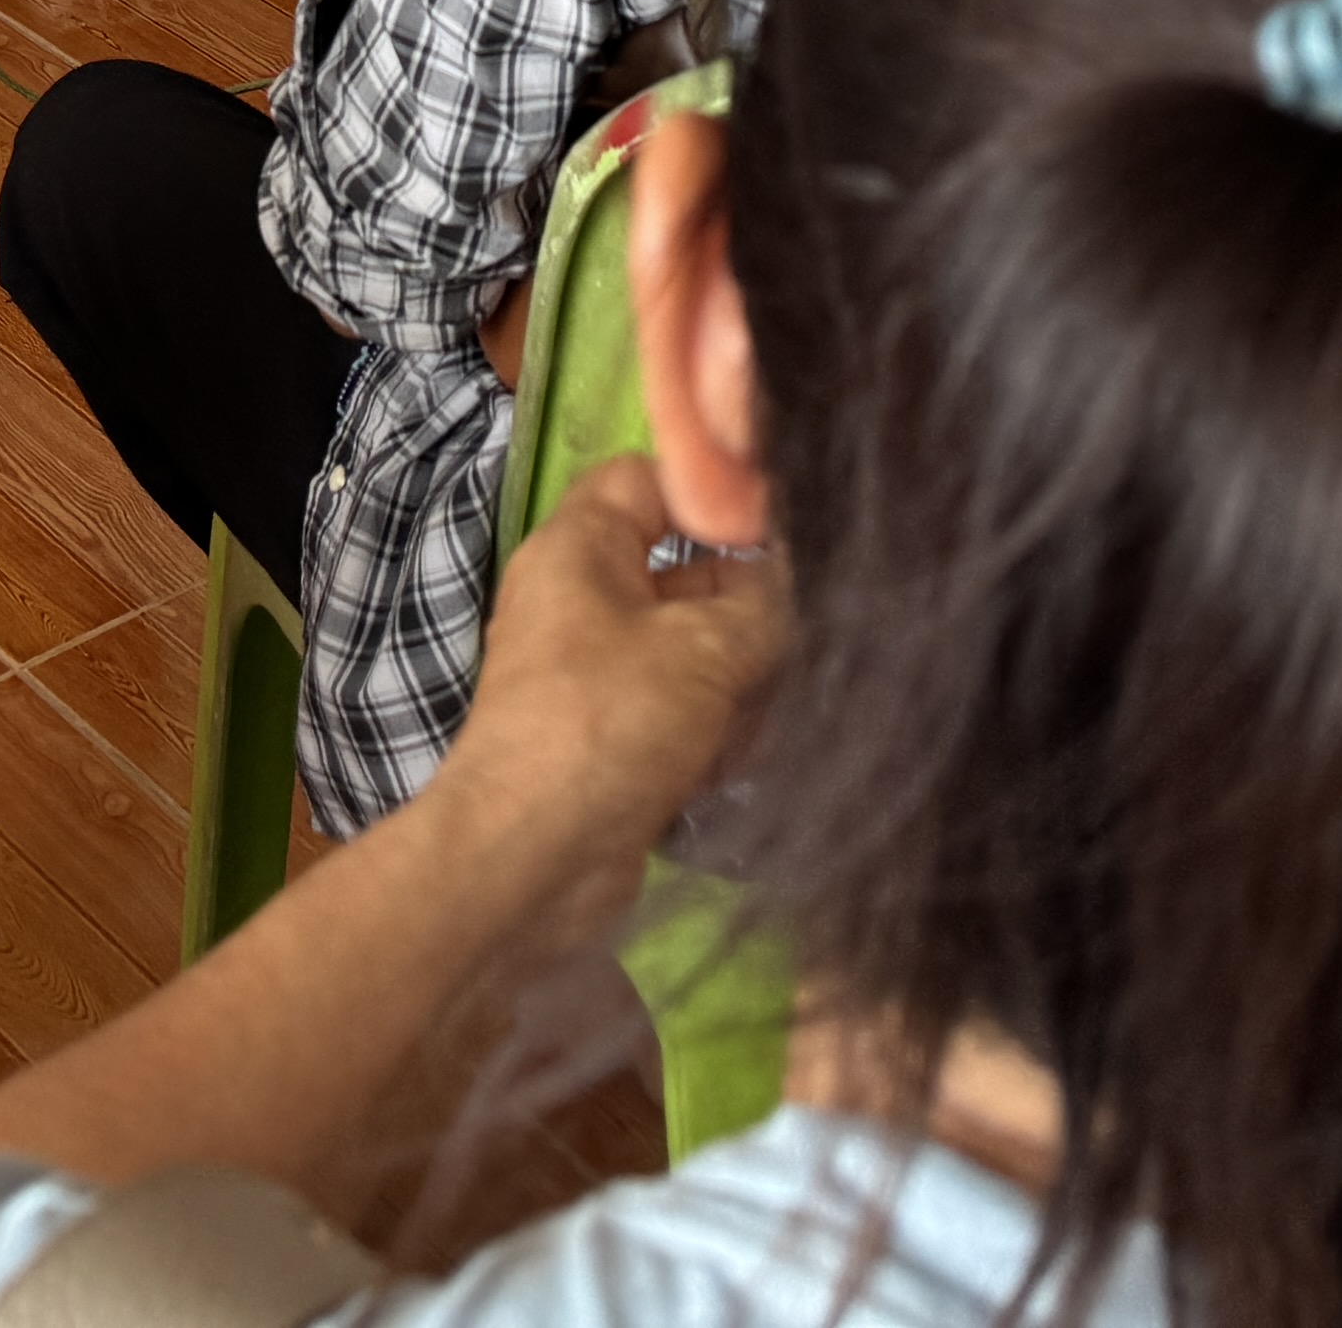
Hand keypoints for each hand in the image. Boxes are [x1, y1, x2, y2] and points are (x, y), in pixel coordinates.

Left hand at [425, 458, 787, 940]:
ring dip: (742, 683)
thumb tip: (810, 575)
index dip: (715, 492)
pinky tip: (737, 761)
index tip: (788, 528)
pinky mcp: (616, 740)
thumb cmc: (607, 723)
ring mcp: (598, 676)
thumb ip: (768, 603)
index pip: (649, 480)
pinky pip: (686, 712)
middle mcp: (584, 603)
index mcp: (580, 549)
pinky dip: (717, 733)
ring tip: (765, 713)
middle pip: (688, 576)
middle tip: (809, 635)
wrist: (531, 861)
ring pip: (698, 651)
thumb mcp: (704, 649)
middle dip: (750, 610)